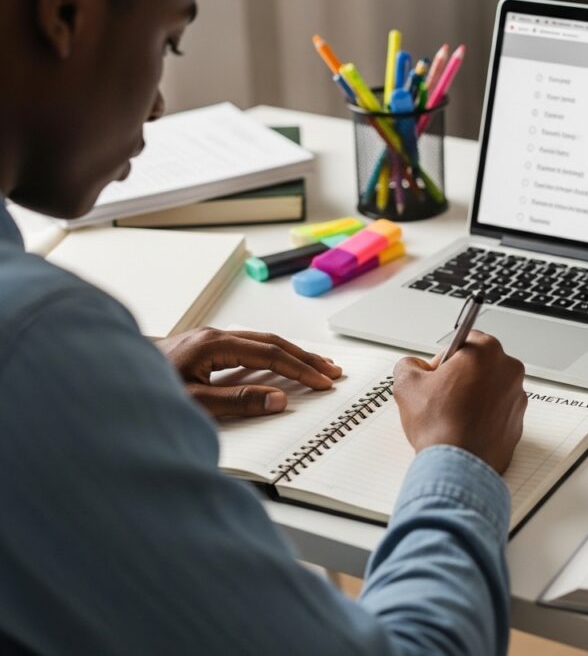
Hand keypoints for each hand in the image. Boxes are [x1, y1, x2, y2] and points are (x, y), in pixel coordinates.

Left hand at [157, 328, 342, 417]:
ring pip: (261, 342)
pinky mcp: (203, 347)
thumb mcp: (194, 402)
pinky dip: (272, 355)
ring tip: (316, 367)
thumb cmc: (146, 392)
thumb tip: (279, 398)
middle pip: (272, 342)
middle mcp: (214, 336)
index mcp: (214, 344)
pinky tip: (280, 363)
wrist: (105, 381)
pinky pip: (248, 347)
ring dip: (291, 354)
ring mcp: (208, 339)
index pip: (270, 355)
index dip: (300, 370)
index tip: (323, 383)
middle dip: (305, 358)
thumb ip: (238, 402)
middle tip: (332, 372)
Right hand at [393, 331, 525, 473]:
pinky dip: (484, 418)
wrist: (456, 466)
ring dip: (473, 397)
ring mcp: (517, 398)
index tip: (437, 373)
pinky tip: (464, 428)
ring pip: (490, 390)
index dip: (446, 358)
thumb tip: (414, 366)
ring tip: (451, 415)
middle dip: (461, 377)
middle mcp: (509, 371)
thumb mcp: (407, 384)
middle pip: (480, 365)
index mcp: (487, 352)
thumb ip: (409, 364)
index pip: (465, 341)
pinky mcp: (518, 423)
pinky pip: (498, 413)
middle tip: (441, 396)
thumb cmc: (439, 425)